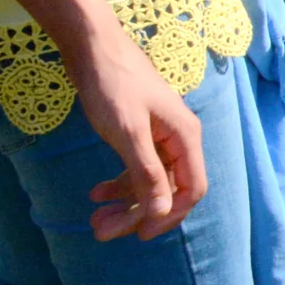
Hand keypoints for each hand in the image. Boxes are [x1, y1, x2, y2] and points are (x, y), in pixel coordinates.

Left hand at [66, 32, 205, 240]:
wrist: (93, 49)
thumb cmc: (113, 87)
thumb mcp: (128, 133)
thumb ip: (147, 173)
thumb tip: (162, 212)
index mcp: (185, 137)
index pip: (191, 189)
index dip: (169, 215)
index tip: (139, 235)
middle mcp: (178, 139)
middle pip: (167, 189)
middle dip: (138, 213)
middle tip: (102, 232)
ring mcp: (159, 136)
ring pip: (150, 181)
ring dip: (125, 204)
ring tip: (94, 220)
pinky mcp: (140, 133)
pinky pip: (136, 167)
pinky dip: (118, 184)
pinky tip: (95, 193)